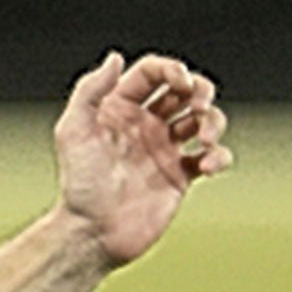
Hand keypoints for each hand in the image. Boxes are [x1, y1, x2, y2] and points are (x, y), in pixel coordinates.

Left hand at [53, 51, 232, 265]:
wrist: (92, 233)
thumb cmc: (78, 183)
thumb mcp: (73, 131)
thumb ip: (91, 91)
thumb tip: (116, 58)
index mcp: (120, 108)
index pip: (153, 73)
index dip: (172, 69)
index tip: (182, 83)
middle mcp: (144, 124)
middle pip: (184, 91)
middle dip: (200, 90)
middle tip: (200, 106)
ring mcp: (164, 150)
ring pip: (203, 120)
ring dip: (213, 122)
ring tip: (205, 140)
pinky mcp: (180, 177)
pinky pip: (210, 158)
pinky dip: (218, 156)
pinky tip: (208, 165)